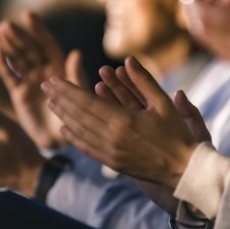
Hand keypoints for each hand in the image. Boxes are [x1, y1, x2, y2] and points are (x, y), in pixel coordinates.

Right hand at [0, 11, 84, 148]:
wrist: (60, 143)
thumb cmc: (75, 119)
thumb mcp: (78, 98)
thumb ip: (75, 76)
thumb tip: (75, 53)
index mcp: (61, 69)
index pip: (48, 45)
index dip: (39, 31)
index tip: (28, 15)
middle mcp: (45, 72)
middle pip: (31, 50)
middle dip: (20, 36)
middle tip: (6, 24)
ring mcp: (31, 81)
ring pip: (19, 59)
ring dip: (10, 44)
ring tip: (0, 29)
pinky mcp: (19, 93)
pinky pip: (10, 75)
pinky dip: (3, 63)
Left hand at [42, 57, 204, 191]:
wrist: (184, 169)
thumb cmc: (177, 134)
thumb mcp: (163, 103)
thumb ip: (144, 80)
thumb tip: (128, 59)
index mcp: (123, 121)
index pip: (86, 102)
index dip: (67, 89)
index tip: (53, 79)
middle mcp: (112, 138)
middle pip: (78, 115)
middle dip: (59, 99)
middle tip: (45, 85)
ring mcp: (111, 153)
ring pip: (79, 132)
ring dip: (63, 116)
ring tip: (50, 103)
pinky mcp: (113, 163)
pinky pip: (87, 148)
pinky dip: (73, 138)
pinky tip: (64, 129)